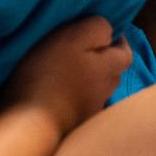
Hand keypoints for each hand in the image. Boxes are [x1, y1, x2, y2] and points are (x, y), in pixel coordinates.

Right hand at [0, 16, 131, 135]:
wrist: (30, 125)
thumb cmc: (51, 75)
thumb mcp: (74, 38)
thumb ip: (97, 28)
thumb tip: (109, 32)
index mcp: (110, 68)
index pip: (126, 52)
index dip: (117, 41)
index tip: (103, 34)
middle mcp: (106, 91)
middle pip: (112, 72)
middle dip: (103, 60)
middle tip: (82, 50)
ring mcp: (90, 112)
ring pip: (96, 90)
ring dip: (87, 80)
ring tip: (67, 72)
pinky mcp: (73, 127)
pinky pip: (79, 106)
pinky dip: (73, 98)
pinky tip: (58, 94)